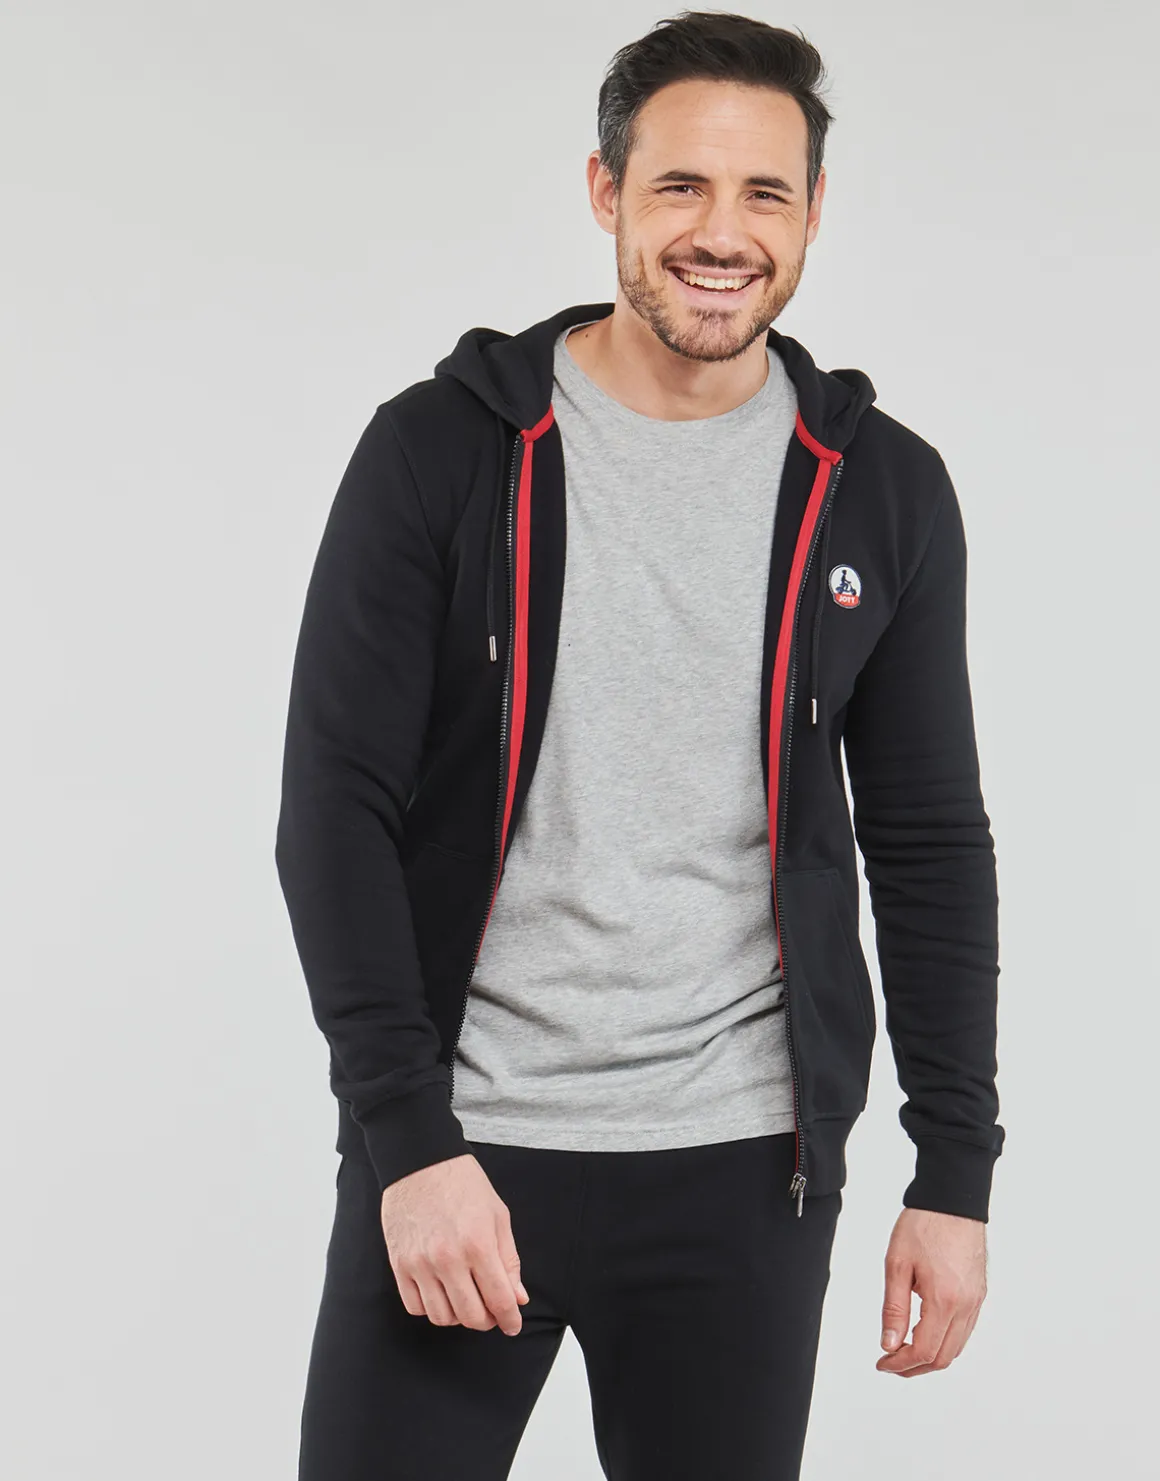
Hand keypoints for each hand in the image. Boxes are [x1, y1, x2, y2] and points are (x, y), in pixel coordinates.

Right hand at [380, 1153, 529, 1335]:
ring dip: (458, 1316)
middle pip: (470, 1316)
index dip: (510, 1319)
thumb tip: (517, 1298)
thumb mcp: (498, 1215)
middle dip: (486, 1320)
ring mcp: (420, 1264)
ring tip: (465, 1298)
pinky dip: (431, 1308)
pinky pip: (415, 1306)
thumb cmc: (463, 1184)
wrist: (421, 1162)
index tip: (513, 1325)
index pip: (499, 1300)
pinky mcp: (399, 1264)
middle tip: (491, 1311)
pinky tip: (441, 1292)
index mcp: (478, 1244)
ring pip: (442, 1317)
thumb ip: (509, 1260)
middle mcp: (448, 1259)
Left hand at [877, 1207, 986, 1375]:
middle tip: (889, 1361)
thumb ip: (894, 1309)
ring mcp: (976, 1301)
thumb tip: (889, 1344)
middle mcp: (966, 1306)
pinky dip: (944, 1341)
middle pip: (943, 1357)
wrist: (952, 1200)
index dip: (900, 1364)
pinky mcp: (978, 1293)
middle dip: (914, 1366)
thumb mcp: (897, 1264)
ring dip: (930, 1356)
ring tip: (903, 1349)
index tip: (882, 1362)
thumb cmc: (923, 1225)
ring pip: (956, 1347)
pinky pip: (964, 1330)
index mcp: (945, 1300)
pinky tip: (924, 1332)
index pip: (924, 1351)